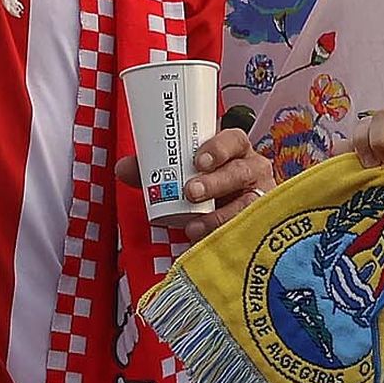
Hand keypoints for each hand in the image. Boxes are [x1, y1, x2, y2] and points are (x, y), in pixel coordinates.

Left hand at [114, 126, 273, 243]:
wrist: (234, 218)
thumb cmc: (209, 188)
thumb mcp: (183, 176)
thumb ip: (155, 172)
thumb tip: (122, 168)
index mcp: (236, 151)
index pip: (234, 139)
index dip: (219, 147)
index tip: (199, 160)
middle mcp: (253, 170)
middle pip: (241, 171)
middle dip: (216, 182)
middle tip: (190, 192)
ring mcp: (261, 198)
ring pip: (248, 203)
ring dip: (220, 215)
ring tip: (194, 226)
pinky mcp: (260, 224)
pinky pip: (248, 230)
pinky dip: (227, 237)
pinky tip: (208, 242)